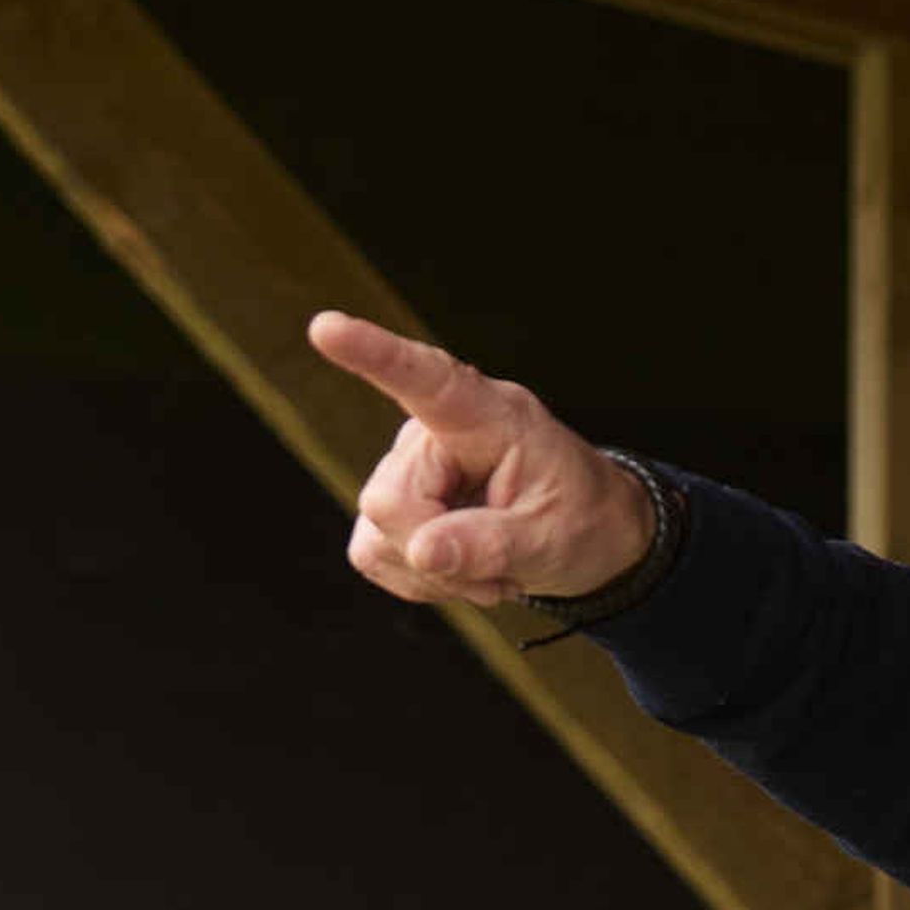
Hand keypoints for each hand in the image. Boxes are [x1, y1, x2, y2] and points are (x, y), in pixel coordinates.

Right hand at [311, 311, 654, 606]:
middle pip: (390, 502)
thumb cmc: (579, 518)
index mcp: (487, 416)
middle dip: (440, 553)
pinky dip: (421, 580)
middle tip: (502, 568)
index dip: (374, 354)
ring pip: (380, 537)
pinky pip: (375, 555)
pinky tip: (462, 571)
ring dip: (438, 575)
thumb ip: (490, 544)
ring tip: (491, 566)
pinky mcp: (387, 509)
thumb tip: (421, 552)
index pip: (426, 379)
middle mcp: (431, 434)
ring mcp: (403, 469)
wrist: (583, 536)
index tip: (327, 329)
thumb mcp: (554, 537)